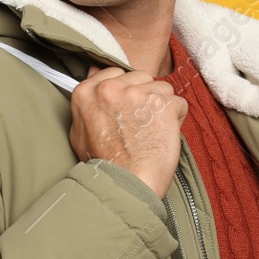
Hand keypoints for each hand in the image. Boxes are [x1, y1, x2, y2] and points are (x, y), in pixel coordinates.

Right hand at [68, 64, 186, 197]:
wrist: (125, 185)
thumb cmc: (104, 163)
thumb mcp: (80, 130)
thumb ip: (88, 101)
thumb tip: (93, 73)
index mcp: (87, 92)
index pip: (116, 73)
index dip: (126, 91)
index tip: (127, 109)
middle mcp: (110, 88)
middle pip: (141, 78)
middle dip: (145, 97)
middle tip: (139, 124)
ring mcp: (137, 94)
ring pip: (162, 88)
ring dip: (161, 108)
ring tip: (151, 131)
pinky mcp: (161, 105)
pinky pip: (179, 104)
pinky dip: (176, 120)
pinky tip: (163, 136)